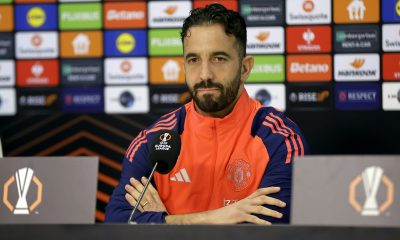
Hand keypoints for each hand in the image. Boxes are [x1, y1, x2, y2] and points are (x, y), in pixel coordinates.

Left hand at [125, 177, 166, 212]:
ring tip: (127, 186)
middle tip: (132, 179)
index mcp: (158, 202)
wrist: (164, 223)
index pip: (153, 191)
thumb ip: (156, 200)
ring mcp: (148, 208)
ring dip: (133, 191)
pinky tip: (127, 196)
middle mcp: (153, 204)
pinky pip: (137, 206)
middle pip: (145, 193)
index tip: (143, 178)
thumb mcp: (162, 207)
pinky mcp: (144, 213)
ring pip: (140, 198)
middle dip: (138, 185)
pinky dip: (132, 200)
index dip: (147, 184)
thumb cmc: (162, 216)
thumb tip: (149, 190)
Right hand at [165, 187, 284, 224]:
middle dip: (274, 200)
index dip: (269, 189)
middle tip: (283, 204)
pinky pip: (253, 219)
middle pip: (262, 199)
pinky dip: (262, 222)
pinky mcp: (240, 217)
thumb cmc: (227, 214)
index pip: (259, 191)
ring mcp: (243, 209)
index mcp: (245, 199)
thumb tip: (257, 208)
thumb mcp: (239, 207)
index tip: (278, 188)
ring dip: (271, 212)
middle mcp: (245, 202)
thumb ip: (248, 206)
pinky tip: (268, 225)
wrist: (214, 218)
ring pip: (260, 209)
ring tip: (280, 215)